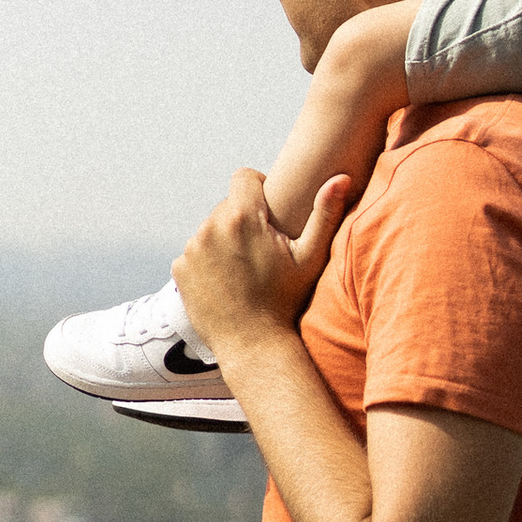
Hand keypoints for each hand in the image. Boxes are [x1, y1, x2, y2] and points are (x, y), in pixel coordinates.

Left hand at [174, 170, 349, 369]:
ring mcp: (192, 248)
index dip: (260, 187)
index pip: (245, 177)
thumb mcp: (311, 257)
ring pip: (212, 229)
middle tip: (261, 248)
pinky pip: (195, 252)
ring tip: (244, 268)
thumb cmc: (286, 301)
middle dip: (244, 219)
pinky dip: (209, 261)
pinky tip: (227, 281)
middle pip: (228, 205)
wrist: (253, 345)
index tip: (270, 210)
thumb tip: (341, 177)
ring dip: (225, 240)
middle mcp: (211, 227)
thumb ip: (325, 213)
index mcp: (242, 217)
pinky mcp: (180, 268)